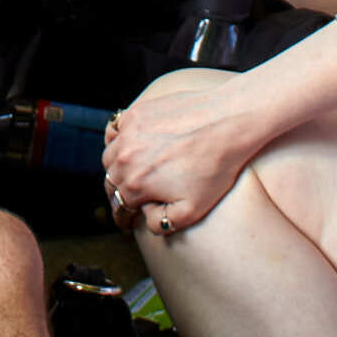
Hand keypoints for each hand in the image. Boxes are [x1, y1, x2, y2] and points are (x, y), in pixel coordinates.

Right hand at [103, 73, 262, 233]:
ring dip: (116, 167)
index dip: (123, 217)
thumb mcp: (193, 210)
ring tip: (130, 172)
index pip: (118, 206)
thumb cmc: (213, 167)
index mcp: (135, 184)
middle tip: (130, 198)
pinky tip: (128, 144)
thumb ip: (162, 223)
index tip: (127, 220)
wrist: (226, 122)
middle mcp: (125, 158)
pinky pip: (115, 130)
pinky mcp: (136, 113)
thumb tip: (145, 218)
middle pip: (111, 181)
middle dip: (119, 193)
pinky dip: (116, 140)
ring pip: (110, 156)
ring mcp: (128, 133)